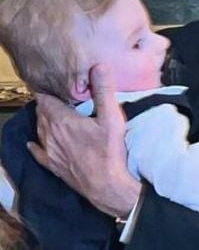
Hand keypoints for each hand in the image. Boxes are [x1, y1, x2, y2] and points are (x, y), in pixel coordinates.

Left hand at [28, 64, 140, 216]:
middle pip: (42, 113)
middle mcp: (51, 134)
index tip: (56, 83)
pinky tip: (33, 144)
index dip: (49, 90)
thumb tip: (99, 65)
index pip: (46, 99)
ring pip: (40, 130)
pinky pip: (38, 152)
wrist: (106, 185)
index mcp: (62, 120)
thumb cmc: (109, 150)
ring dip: (43, 120)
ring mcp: (50, 151)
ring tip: (52, 114)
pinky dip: (36, 145)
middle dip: (47, 103)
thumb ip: (104, 91)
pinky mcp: (53, 165)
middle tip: (58, 96)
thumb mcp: (112, 117)